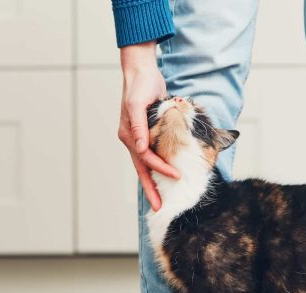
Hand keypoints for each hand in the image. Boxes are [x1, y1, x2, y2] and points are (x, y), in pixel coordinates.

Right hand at [118, 42, 178, 210]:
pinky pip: (151, 156)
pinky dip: (157, 168)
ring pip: (146, 166)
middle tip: (158, 208)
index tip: (176, 176)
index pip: (146, 158)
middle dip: (150, 190)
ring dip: (153, 182)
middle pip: (142, 169)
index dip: (161, 169)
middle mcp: (132, 139)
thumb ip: (139, 127)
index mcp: (129, 135)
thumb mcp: (138, 104)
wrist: (141, 72)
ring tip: (160, 199)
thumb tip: (140, 148)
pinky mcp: (147, 133)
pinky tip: (163, 177)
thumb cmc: (140, 86)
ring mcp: (139, 138)